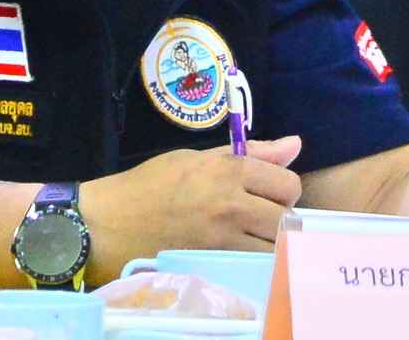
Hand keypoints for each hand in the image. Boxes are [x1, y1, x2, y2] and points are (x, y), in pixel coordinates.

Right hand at [79, 135, 302, 283]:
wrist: (112, 223)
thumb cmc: (152, 184)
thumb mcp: (198, 157)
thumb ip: (251, 153)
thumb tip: (295, 144)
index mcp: (228, 171)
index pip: (287, 183)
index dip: (283, 188)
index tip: (268, 192)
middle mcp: (231, 205)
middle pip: (287, 217)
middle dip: (281, 217)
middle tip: (260, 216)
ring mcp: (224, 239)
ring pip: (275, 246)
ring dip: (270, 241)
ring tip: (250, 235)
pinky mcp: (214, 264)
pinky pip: (254, 265)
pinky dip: (254, 259)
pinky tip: (238, 251)